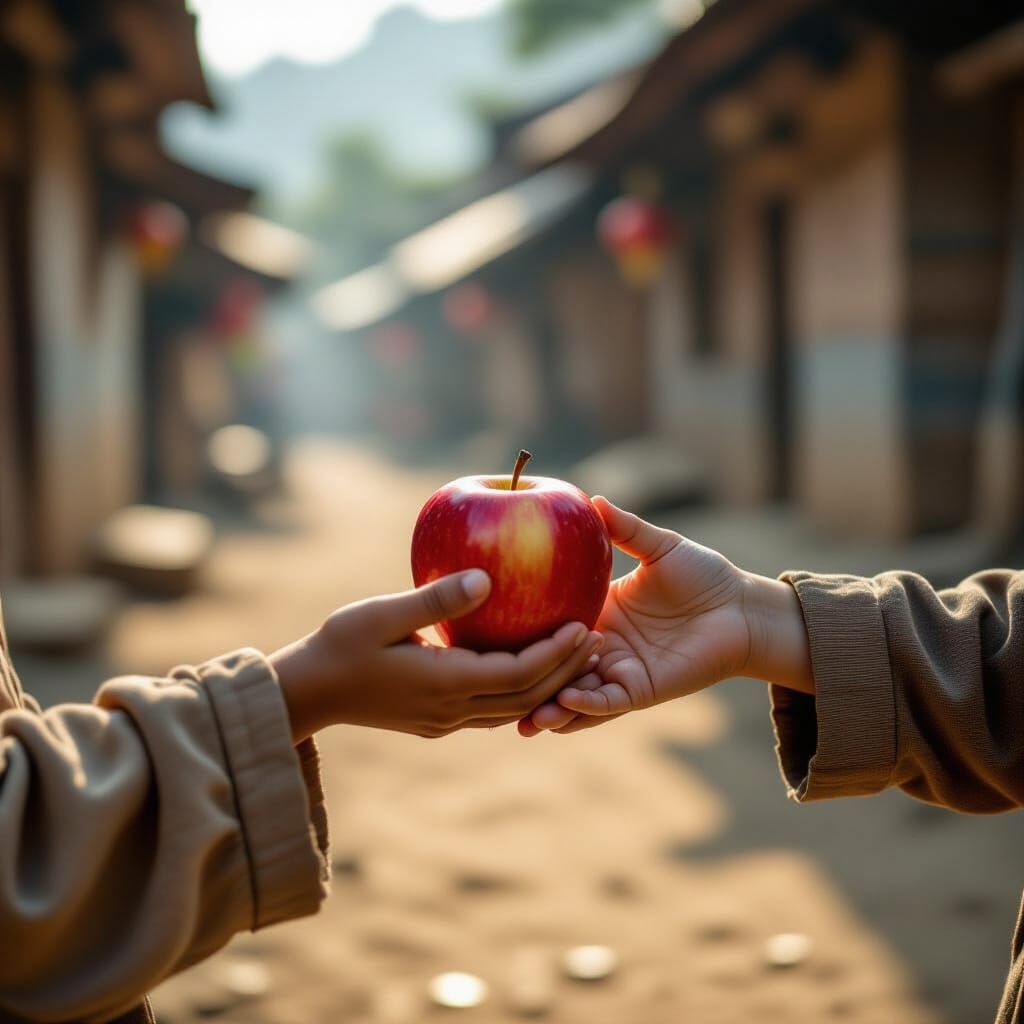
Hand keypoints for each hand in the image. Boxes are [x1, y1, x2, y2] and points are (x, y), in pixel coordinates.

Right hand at [271, 569, 602, 741]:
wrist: (307, 693)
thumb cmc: (339, 645)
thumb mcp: (382, 614)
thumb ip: (435, 599)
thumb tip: (487, 578)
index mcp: (444, 684)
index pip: (518, 674)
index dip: (555, 653)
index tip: (583, 625)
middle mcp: (452, 710)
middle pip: (526, 696)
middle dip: (565, 670)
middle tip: (597, 638)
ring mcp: (444, 721)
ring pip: (512, 708)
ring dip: (547, 684)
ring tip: (576, 655)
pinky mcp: (436, 720)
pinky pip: (492, 708)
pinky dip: (520, 690)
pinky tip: (529, 666)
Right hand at [519, 499, 811, 735]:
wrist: (742, 607)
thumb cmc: (703, 575)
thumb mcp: (659, 547)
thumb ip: (626, 529)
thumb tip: (593, 499)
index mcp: (598, 612)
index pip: (552, 626)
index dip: (524, 633)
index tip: (491, 633)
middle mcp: (602, 646)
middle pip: (555, 668)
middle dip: (526, 682)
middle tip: (488, 684)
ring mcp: (620, 671)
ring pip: (575, 694)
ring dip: (550, 705)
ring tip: (521, 714)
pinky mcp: (643, 689)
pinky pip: (609, 702)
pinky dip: (587, 706)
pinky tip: (568, 700)